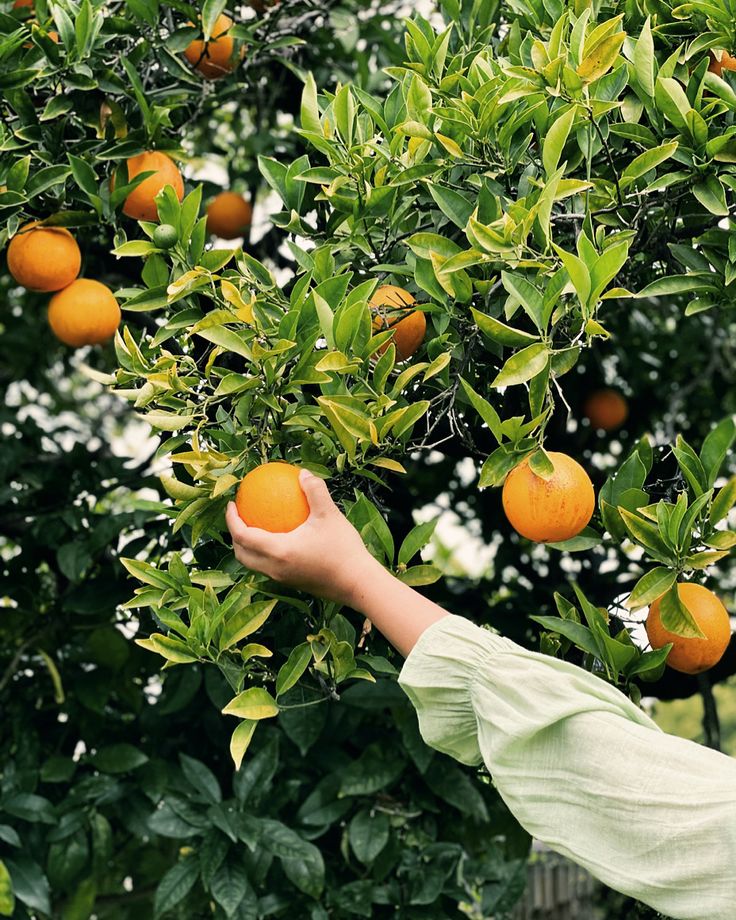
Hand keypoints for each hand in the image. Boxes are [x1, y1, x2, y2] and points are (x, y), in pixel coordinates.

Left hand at [225, 469, 378, 605]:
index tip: (232, 503)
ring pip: (253, 563)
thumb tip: (302, 473)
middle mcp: (274, 568)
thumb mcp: (330, 514)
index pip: (242, 535)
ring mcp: (282, 579)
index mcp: (278, 551)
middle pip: (241, 554)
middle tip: (239, 516)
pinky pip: (268, 567)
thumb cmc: (344, 549)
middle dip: (234, 535)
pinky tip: (280, 538)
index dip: (231, 519)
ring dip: (247, 546)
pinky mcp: (291, 583)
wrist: (358, 584)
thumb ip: (315, 490)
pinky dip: (264, 553)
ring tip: (254, 527)